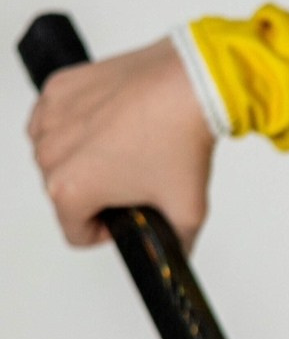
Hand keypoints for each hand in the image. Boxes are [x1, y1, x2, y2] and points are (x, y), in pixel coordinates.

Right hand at [27, 36, 214, 248]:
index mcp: (69, 190)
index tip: (129, 211)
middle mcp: (50, 153)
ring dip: (84, 159)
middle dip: (98, 193)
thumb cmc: (182, 137)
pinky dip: (78, 125)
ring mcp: (50, 117)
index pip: (76, 235)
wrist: (189, 83)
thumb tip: (173, 255)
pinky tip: (111, 123)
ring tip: (126, 148)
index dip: (108, 231)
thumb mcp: (187, 211)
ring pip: (58, 158)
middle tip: (135, 176)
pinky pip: (57, 122)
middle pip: (66, 194)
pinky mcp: (58, 89)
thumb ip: (175, 245)